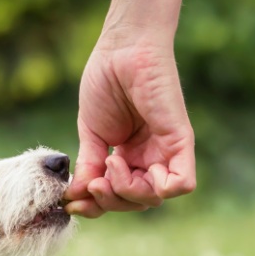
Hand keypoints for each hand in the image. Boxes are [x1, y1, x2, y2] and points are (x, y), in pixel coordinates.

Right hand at [65, 37, 195, 217]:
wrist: (121, 49)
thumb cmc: (105, 81)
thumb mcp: (90, 133)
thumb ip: (88, 167)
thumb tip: (76, 198)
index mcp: (129, 157)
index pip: (118, 197)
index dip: (96, 206)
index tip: (72, 201)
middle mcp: (149, 158)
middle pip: (136, 203)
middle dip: (110, 201)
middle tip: (95, 182)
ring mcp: (165, 151)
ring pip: (154, 198)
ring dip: (126, 191)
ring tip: (111, 162)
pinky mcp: (180, 141)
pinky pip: (182, 183)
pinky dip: (159, 188)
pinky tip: (132, 166)